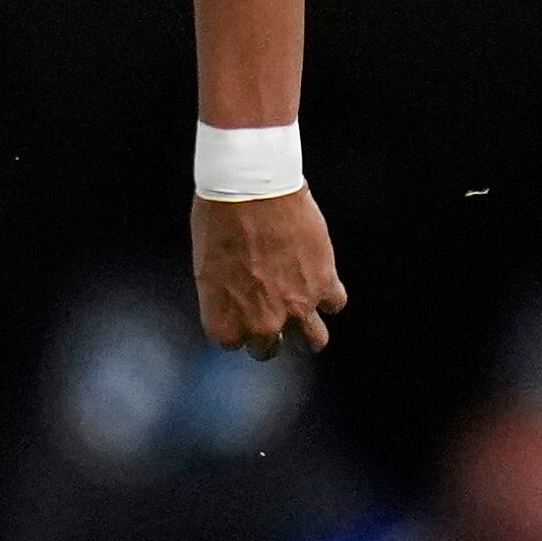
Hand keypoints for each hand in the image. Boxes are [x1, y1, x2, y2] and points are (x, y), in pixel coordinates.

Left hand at [193, 186, 342, 356]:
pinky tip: (322, 283)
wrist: (251, 191)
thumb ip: (225, 296)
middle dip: (270, 337)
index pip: (232, 343)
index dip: (238, 328)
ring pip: (313, 341)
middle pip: (268, 349)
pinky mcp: (325, 284)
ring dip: (309, 334)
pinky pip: (335, 304)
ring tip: (307, 324)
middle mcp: (260, 322)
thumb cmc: (219, 221)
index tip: (241, 317)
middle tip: (272, 320)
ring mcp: (296, 307)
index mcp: (223, 320)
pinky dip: (330, 295)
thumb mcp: (206, 266)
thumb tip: (240, 302)